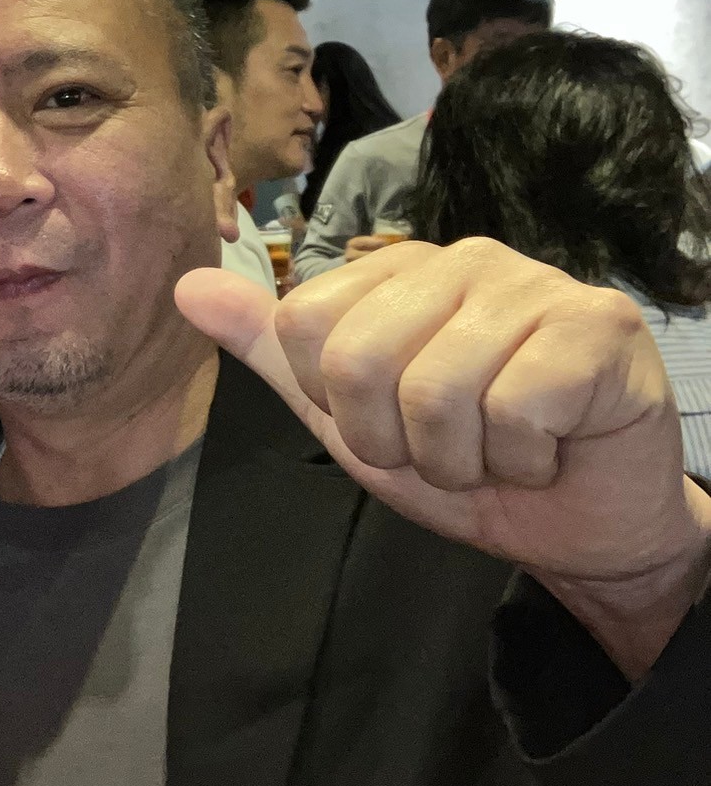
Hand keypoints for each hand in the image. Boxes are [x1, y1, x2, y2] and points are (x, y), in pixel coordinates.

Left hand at [175, 237, 710, 678]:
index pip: (300, 324)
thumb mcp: (347, 416)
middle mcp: (462, 260)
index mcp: (396, 272)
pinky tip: (548, 448)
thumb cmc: (465, 462)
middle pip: (356, 356)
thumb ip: (272, 350)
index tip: (389, 422)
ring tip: (496, 450)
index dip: (336, 405)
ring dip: (461, 459)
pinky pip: (516, 408)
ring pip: (436, 389)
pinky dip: (523, 460)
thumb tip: (186, 287)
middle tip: (446, 447)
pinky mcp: (598, 324)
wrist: (579, 525)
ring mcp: (534, 283)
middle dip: (394, 441)